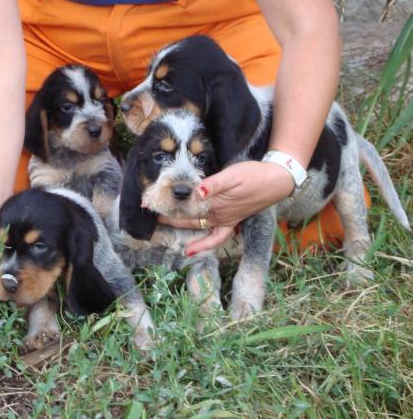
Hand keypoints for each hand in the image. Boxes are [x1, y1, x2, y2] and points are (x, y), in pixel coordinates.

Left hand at [158, 161, 294, 254]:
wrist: (276, 180)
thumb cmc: (254, 175)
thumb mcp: (233, 175)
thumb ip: (214, 184)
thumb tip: (197, 192)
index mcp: (215, 204)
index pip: (185, 207)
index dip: (166, 206)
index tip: (148, 205)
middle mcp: (218, 215)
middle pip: (187, 218)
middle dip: (167, 216)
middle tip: (150, 212)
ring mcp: (225, 220)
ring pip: (197, 226)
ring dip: (179, 225)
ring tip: (162, 222)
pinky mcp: (232, 220)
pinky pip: (216, 237)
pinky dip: (204, 244)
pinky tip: (191, 249)